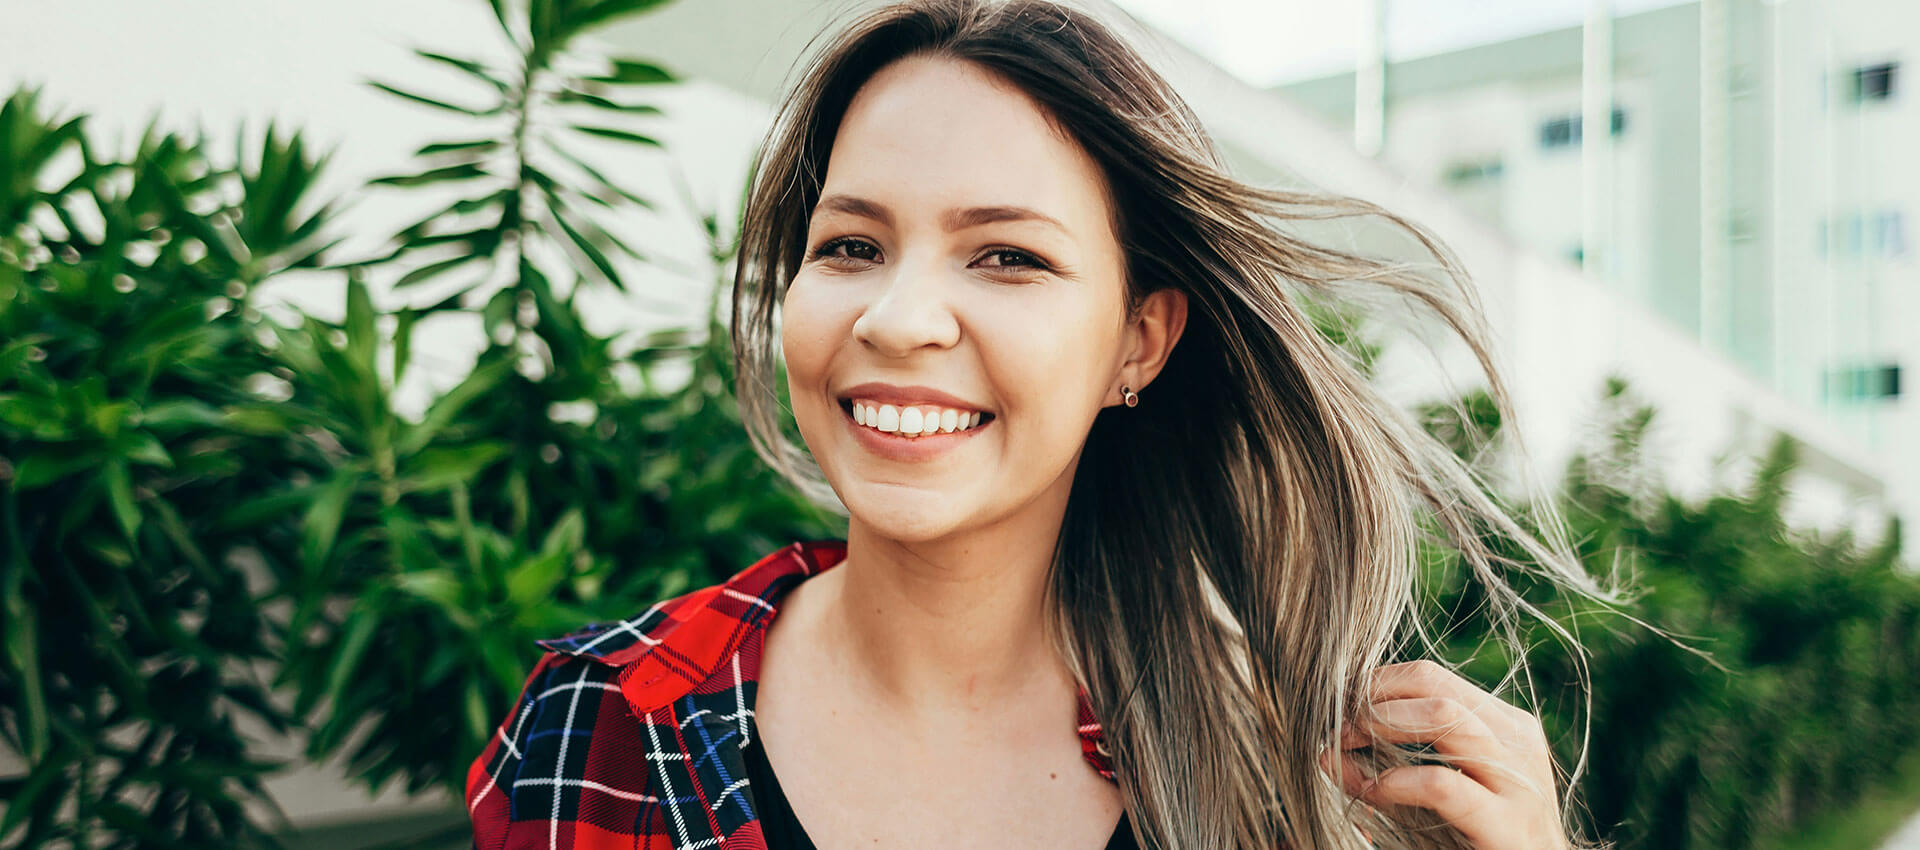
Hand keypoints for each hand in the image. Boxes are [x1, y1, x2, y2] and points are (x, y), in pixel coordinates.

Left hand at [1316, 660, 1572, 849]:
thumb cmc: (1480, 841)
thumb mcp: (1432, 797)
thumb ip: (1386, 771)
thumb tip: (1325, 754)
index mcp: (1503, 725)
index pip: (1430, 676)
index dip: (1375, 685)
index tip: (1337, 707)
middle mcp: (1516, 742)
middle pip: (1433, 685)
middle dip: (1373, 699)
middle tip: (1336, 726)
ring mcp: (1518, 782)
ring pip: (1445, 717)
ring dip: (1381, 725)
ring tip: (1346, 747)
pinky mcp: (1508, 826)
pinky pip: (1442, 784)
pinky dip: (1397, 783)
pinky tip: (1375, 790)